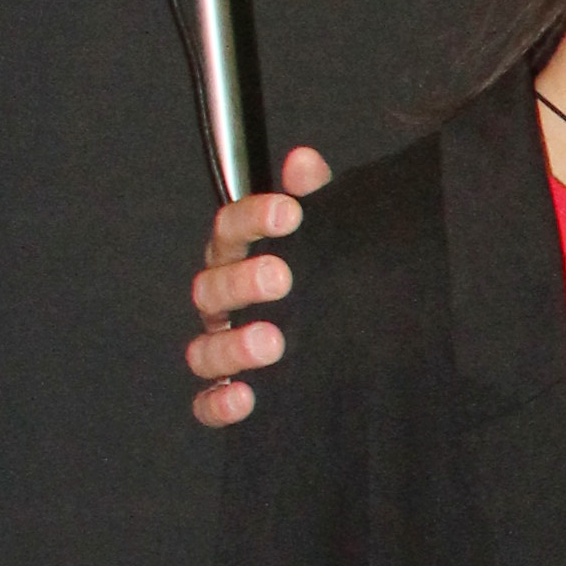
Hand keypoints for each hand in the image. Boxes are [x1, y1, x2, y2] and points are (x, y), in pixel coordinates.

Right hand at [189, 143, 334, 423]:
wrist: (360, 346)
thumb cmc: (330, 280)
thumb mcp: (332, 238)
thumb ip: (317, 201)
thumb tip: (303, 162)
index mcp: (241, 258)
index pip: (232, 229)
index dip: (255, 217)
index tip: (291, 213)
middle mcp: (224, 303)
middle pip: (212, 287)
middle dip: (243, 281)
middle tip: (281, 278)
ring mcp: (223, 349)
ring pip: (204, 348)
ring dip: (234, 345)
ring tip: (273, 342)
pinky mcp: (228, 395)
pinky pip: (207, 403)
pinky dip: (218, 403)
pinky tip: (246, 398)